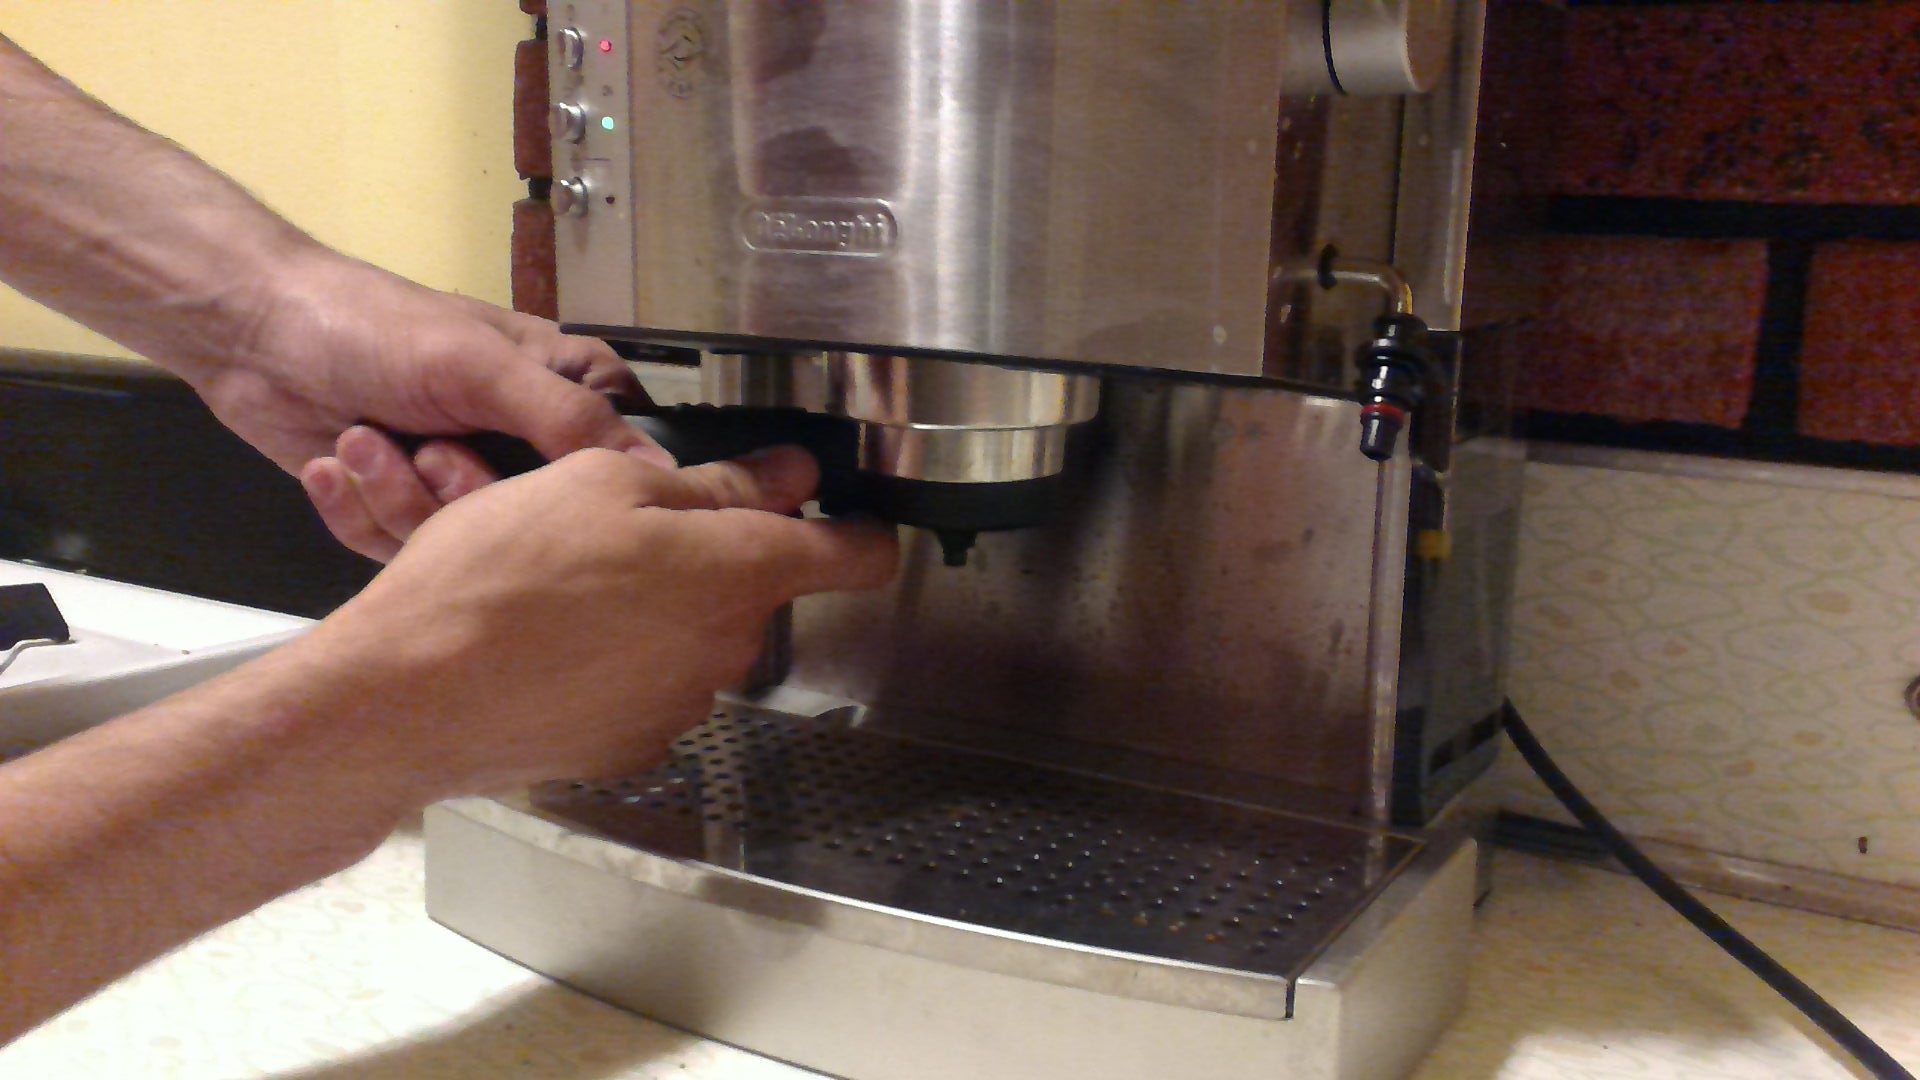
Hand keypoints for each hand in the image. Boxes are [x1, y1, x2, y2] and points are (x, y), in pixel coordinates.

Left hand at [172, 251, 671, 560]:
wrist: (252, 335)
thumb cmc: (374, 326)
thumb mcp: (480, 366)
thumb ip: (569, 419)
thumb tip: (660, 472)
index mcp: (564, 394)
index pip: (620, 464)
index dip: (587, 492)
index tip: (540, 488)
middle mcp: (522, 447)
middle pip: (538, 525)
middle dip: (466, 499)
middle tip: (428, 450)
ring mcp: (461, 485)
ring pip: (466, 548)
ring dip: (399, 498)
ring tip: (361, 440)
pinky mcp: (402, 516)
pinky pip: (402, 554)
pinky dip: (359, 511)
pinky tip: (333, 464)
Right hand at [290, 445, 897, 795]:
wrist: (409, 698)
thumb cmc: (495, 580)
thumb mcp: (598, 487)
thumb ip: (710, 485)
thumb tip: (786, 474)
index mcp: (736, 573)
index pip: (854, 556)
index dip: (858, 527)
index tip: (851, 514)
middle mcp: (726, 650)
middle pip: (749, 589)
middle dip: (703, 556)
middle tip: (620, 525)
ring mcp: (681, 706)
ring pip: (690, 636)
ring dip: (649, 606)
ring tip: (562, 584)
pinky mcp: (632, 745)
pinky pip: (643, 684)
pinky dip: (612, 659)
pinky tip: (548, 640)